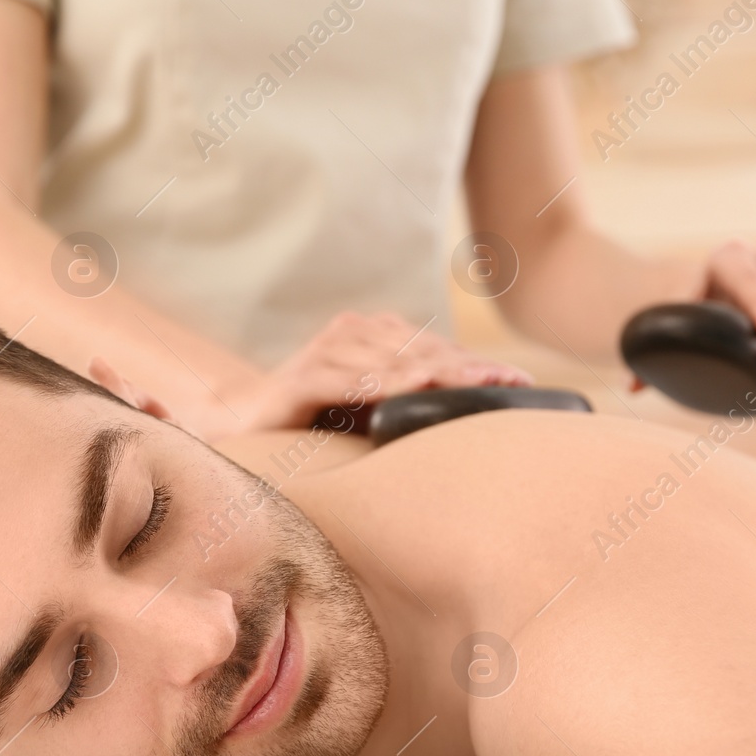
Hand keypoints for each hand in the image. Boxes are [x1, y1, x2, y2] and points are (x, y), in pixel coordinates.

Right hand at [231, 312, 531, 432]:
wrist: (237, 419)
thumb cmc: (312, 418)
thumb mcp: (367, 408)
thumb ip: (407, 402)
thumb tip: (469, 420)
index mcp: (371, 337)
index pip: (435, 349)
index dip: (476, 365)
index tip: (518, 381)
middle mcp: (351, 335)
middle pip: (422, 351)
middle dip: (468, 369)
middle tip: (509, 383)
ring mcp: (325, 353)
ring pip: (392, 361)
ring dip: (435, 372)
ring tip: (475, 384)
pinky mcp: (300, 380)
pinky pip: (347, 380)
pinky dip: (379, 383)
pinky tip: (410, 388)